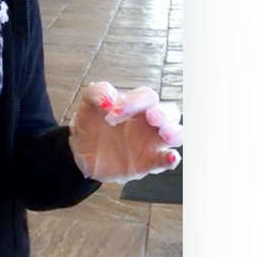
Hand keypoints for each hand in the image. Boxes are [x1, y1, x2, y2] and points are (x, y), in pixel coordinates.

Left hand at [68, 82, 182, 182]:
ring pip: (176, 133)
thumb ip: (97, 93)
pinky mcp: (149, 163)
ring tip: (164, 133)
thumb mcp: (88, 104)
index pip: (147, 97)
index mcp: (136, 106)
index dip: (133, 102)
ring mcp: (151, 143)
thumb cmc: (90, 124)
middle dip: (163, 113)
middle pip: (171, 112)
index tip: (111, 112)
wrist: (81, 152)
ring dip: (174, 132)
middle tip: (149, 116)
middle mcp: (148, 122)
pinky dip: (172, 159)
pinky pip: (167, 160)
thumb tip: (110, 99)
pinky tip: (170, 157)